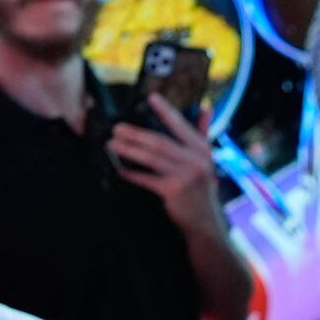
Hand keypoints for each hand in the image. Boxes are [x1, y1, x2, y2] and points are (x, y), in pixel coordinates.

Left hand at [109, 99, 224, 236]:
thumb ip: (203, 132)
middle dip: (135, 134)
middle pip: (160, 142)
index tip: (151, 98)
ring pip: (152, 158)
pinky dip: (133, 175)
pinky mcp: (174, 190)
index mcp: (201, 149)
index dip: (165, 111)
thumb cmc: (201, 188)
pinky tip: (121, 171)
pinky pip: (148, 179)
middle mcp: (195, 160)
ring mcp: (185, 175)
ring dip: (129, 150)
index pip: (180, 125)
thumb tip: (205, 106)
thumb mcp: (206, 159)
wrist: (205, 221)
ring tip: (113, 144)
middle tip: (117, 128)